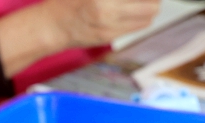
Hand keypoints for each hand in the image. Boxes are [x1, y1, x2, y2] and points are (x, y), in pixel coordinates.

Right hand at [45, 0, 160, 47]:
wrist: (53, 25)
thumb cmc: (69, 0)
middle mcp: (107, 7)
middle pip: (151, 3)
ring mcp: (110, 24)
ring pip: (148, 15)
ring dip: (150, 6)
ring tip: (141, 2)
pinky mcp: (111, 36)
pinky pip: (139, 26)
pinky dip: (141, 17)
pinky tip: (132, 11)